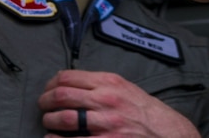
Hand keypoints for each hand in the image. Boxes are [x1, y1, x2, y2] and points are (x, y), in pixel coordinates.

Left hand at [39, 70, 199, 137]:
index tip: (48, 88)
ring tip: (47, 122)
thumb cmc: (144, 111)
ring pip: (64, 118)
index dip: (51, 83)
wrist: (166, 133)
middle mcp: (106, 100)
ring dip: (49, 120)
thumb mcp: (125, 88)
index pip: (69, 76)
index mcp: (109, 82)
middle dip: (46, 100)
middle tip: (42, 106)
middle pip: (62, 95)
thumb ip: (100, 84)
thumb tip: (71, 82)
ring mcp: (106, 123)